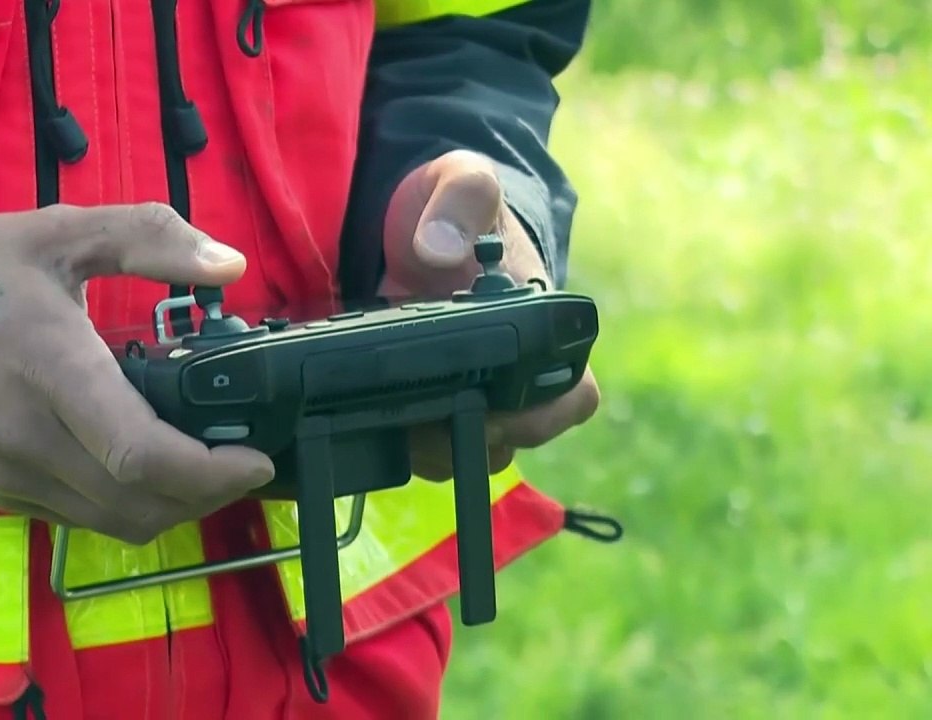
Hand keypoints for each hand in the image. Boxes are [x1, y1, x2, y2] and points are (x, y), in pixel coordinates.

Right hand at [0, 203, 274, 543]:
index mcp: (52, 373)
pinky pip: (77, 519)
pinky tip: (143, 474)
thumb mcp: (56, 233)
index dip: (212, 473)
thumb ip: (149, 238)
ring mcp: (8, 476)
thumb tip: (232, 262)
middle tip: (242, 465)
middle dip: (207, 497)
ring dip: (171, 510)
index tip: (257, 459)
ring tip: (206, 473)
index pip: (142, 457)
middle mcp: (30, 441)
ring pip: (112, 524)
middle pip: (139, 506)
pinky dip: (124, 509)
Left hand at [381, 149, 599, 479]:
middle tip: (426, 419)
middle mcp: (513, 372)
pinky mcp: (427, 401)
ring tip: (397, 420)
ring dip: (436, 447)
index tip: (496, 409)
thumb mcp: (462, 183)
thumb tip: (437, 250)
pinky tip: (375, 417)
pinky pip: (429, 446)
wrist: (416, 221)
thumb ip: (460, 203)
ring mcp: (471, 392)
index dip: (544, 415)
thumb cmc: (454, 205)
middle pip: (516, 440)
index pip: (573, 396)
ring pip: (472, 453)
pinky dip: (406, 441)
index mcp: (540, 328)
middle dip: (474, 440)